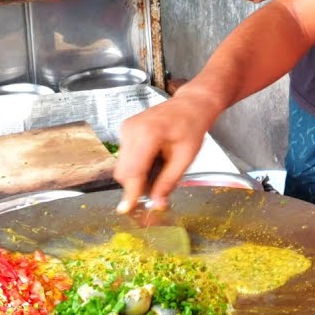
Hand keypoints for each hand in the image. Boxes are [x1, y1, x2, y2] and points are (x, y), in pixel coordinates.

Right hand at [114, 86, 225, 212]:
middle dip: (136, 185)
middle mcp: (131, 129)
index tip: (127, 210)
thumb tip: (157, 204)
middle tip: (155, 191)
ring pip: (122, 165)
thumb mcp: (185, 158)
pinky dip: (137, 163)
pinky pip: (125, 156)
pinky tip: (154, 157)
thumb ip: (168, 182)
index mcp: (148, 134)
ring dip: (137, 175)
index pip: (133, 171)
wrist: (191, 104)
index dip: (130, 193)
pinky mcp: (125, 129)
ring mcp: (126, 128)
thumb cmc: (192, 126)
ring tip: (160, 166)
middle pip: (123, 171)